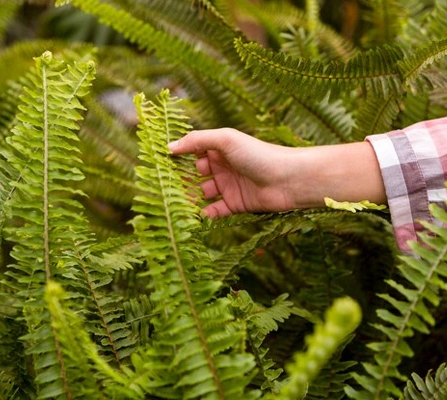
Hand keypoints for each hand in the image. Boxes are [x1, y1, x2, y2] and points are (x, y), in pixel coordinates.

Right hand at [169, 128, 301, 216]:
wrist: (288, 179)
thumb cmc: (259, 154)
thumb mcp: (225, 140)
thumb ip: (196, 141)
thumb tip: (169, 147)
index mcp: (219, 148)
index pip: (192, 151)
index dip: (177, 156)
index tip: (158, 163)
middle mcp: (222, 166)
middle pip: (194, 174)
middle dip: (179, 180)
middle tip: (162, 187)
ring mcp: (228, 186)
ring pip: (201, 193)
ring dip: (188, 198)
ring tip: (173, 204)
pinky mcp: (235, 204)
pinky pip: (214, 211)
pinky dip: (203, 214)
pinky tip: (193, 216)